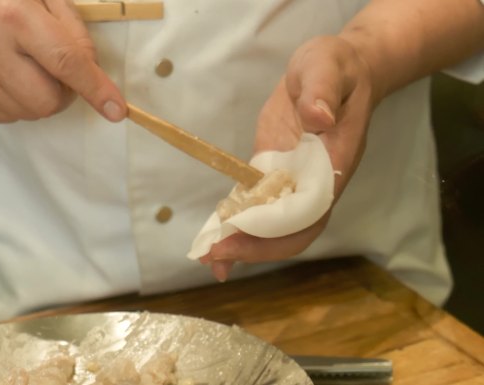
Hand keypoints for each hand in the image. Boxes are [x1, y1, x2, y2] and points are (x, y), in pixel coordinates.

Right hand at [0, 0, 125, 122]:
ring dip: (40, 96)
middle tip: (56, 71)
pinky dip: (19, 101)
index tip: (116, 110)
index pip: (65, 62)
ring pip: (30, 113)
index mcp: (14, 16)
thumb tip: (93, 73)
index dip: (95, 88)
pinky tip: (8, 75)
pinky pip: (9, 116)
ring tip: (26, 67)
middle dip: (64, 93)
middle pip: (49, 100)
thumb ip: (73, 31)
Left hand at [199, 36, 375, 280]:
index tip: (241, 232)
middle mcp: (315, 182)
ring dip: (242, 244)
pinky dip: (238, 223)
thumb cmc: (335, 68)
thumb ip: (322, 91)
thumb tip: (318, 118)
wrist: (336, 70)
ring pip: (274, 226)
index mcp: (332, 164)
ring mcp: (294, 181)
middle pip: (291, 230)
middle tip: (214, 256)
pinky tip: (214, 237)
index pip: (308, 209)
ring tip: (207, 258)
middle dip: (254, 247)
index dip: (277, 227)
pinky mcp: (274, 172)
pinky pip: (258, 205)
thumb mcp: (327, 67)